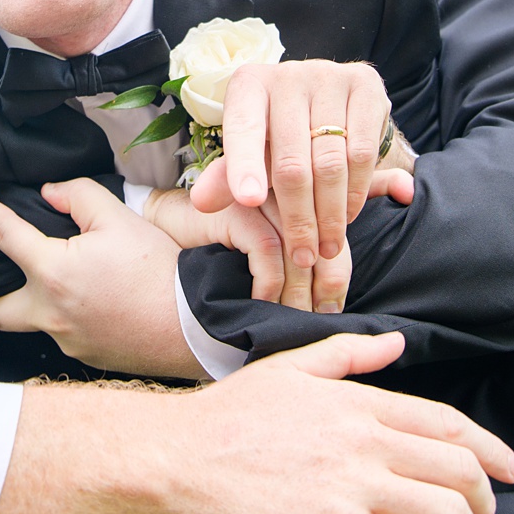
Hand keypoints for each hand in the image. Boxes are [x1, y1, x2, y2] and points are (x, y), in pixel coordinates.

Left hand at [0, 180, 204, 377]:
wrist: (199, 326)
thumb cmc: (162, 272)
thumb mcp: (121, 218)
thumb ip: (77, 195)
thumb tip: (48, 194)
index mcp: (52, 272)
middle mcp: (50, 313)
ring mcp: (67, 341)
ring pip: (30, 323)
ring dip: (30, 301)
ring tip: (47, 280)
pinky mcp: (87, 356)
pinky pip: (63, 334)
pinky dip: (66, 315)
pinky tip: (90, 301)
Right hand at [139, 333, 513, 513]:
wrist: (175, 458)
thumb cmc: (226, 418)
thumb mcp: (288, 369)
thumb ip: (347, 355)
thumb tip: (396, 343)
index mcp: (358, 403)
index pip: (451, 426)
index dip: (493, 453)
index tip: (510, 474)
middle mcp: (364, 442)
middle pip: (462, 474)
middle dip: (486, 506)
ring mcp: (351, 487)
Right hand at [145, 186, 348, 313]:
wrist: (174, 229)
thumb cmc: (229, 245)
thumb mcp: (275, 252)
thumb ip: (310, 254)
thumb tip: (338, 288)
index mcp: (305, 199)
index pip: (337, 238)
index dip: (337, 277)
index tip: (330, 310)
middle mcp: (289, 194)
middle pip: (324, 242)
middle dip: (323, 287)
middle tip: (316, 318)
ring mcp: (264, 199)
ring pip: (298, 249)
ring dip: (296, 292)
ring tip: (290, 318)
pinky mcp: (238, 209)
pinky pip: (266, 249)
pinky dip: (268, 283)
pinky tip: (261, 302)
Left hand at [189, 61, 395, 277]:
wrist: (324, 97)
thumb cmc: (276, 131)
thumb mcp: (249, 150)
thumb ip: (228, 176)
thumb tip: (202, 202)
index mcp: (248, 85)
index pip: (243, 130)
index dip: (245, 166)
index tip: (249, 202)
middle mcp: (287, 76)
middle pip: (291, 160)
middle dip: (297, 216)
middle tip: (301, 256)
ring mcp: (329, 77)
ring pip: (331, 161)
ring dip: (330, 214)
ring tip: (325, 247)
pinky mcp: (366, 86)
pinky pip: (364, 152)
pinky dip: (356, 192)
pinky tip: (348, 216)